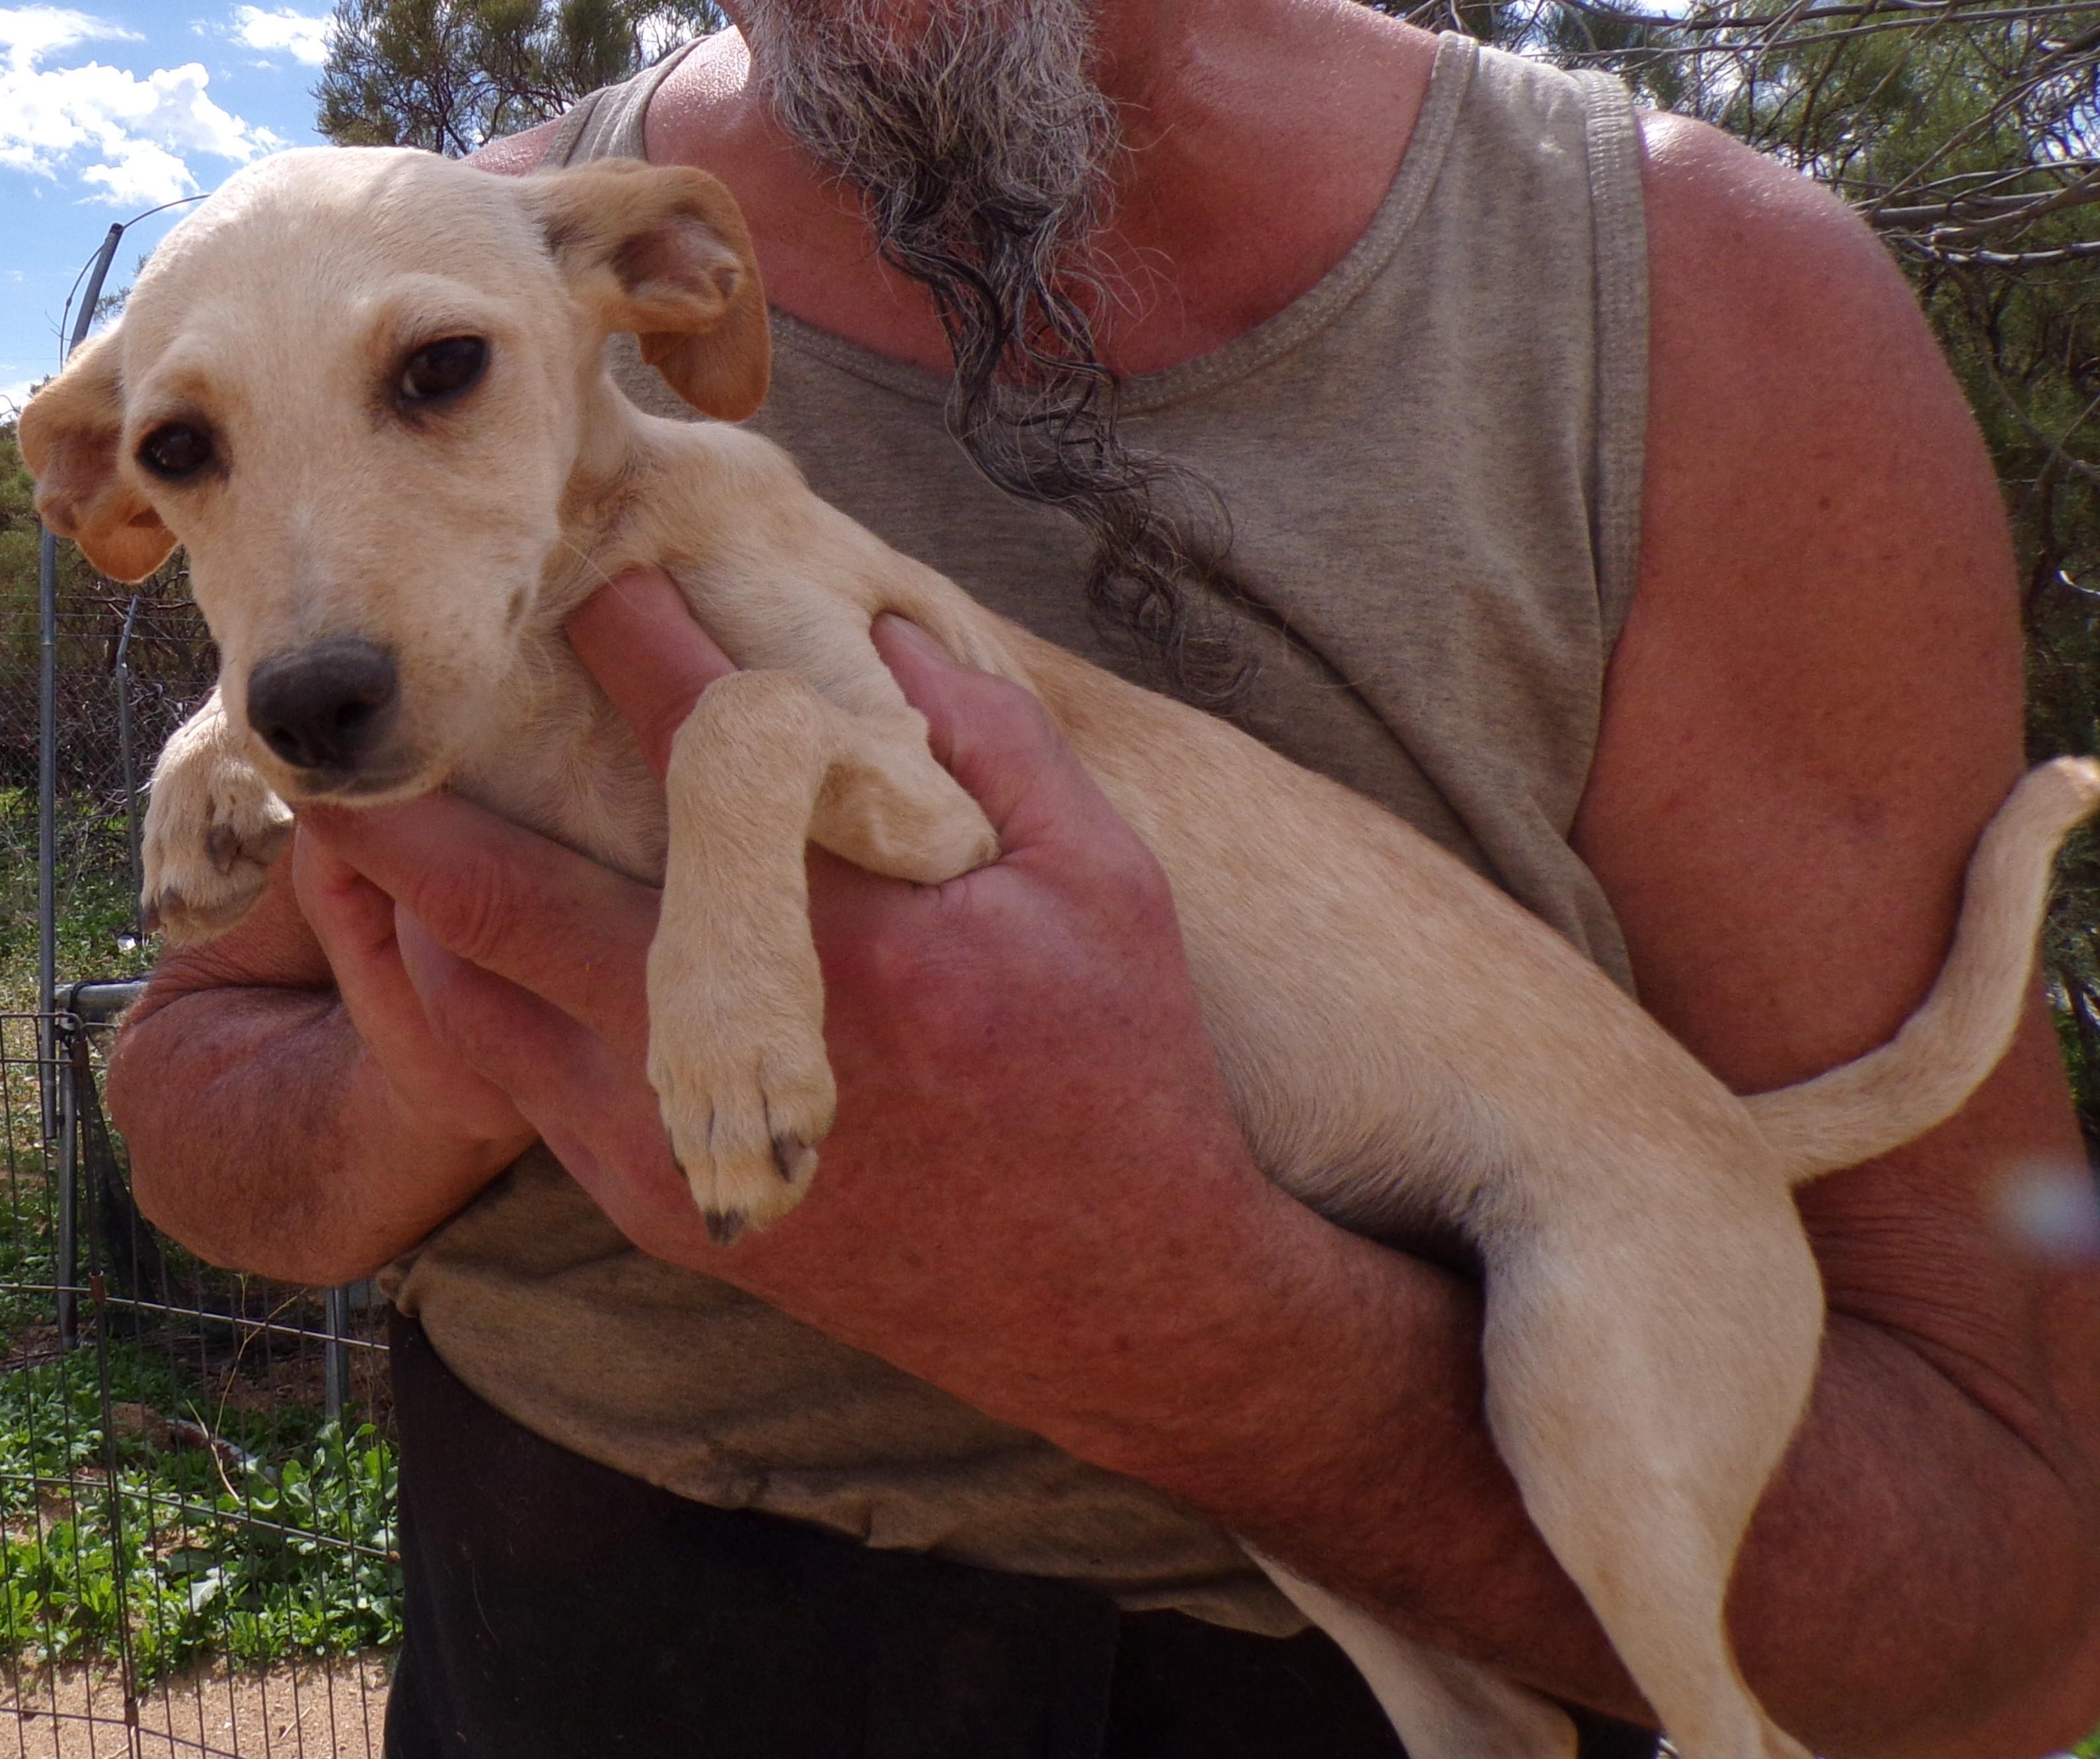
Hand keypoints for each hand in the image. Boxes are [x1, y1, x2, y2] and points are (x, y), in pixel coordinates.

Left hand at [298, 568, 1297, 1445]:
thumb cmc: (1121, 1070)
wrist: (1111, 1298)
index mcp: (861, 935)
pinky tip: (476, 945)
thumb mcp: (1107, 884)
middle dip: (408, 794)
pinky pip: (513, 1085)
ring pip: (469, 1003)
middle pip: (500, 888)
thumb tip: (880, 639)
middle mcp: (739, 1038)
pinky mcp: (665, 1209)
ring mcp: (679, 1140)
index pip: (696, 744)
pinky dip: (472, 998)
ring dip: (412, 905)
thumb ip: (994, 745)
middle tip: (348, 726)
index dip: (628, 637)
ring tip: (380, 827)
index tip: (586, 569)